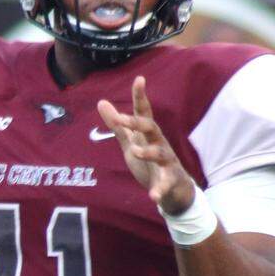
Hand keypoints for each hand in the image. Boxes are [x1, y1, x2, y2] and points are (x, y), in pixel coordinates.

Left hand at [97, 76, 195, 214]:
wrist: (173, 192)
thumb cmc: (150, 164)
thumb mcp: (130, 143)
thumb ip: (117, 126)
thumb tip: (101, 102)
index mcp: (148, 136)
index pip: (143, 113)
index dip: (140, 97)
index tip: (139, 79)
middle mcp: (159, 145)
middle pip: (152, 129)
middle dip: (138, 123)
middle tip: (121, 120)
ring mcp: (167, 162)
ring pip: (161, 154)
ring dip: (148, 152)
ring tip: (134, 151)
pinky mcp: (171, 181)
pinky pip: (166, 184)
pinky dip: (159, 190)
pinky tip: (152, 196)